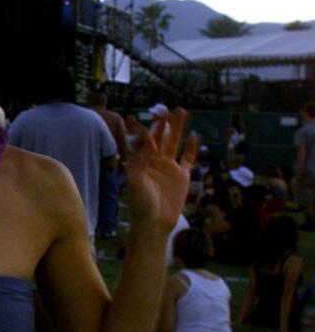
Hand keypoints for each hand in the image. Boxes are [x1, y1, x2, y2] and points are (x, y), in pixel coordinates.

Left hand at [125, 109, 197, 234]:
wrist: (154, 223)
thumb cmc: (140, 204)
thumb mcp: (136, 180)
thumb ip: (141, 159)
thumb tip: (147, 138)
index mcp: (141, 161)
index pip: (145, 139)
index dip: (146, 127)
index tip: (148, 115)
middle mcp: (155, 161)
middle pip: (161, 137)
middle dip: (164, 123)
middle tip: (167, 108)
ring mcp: (169, 167)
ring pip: (175, 143)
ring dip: (178, 128)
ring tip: (182, 112)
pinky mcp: (182, 176)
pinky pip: (188, 159)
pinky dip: (192, 148)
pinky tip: (195, 136)